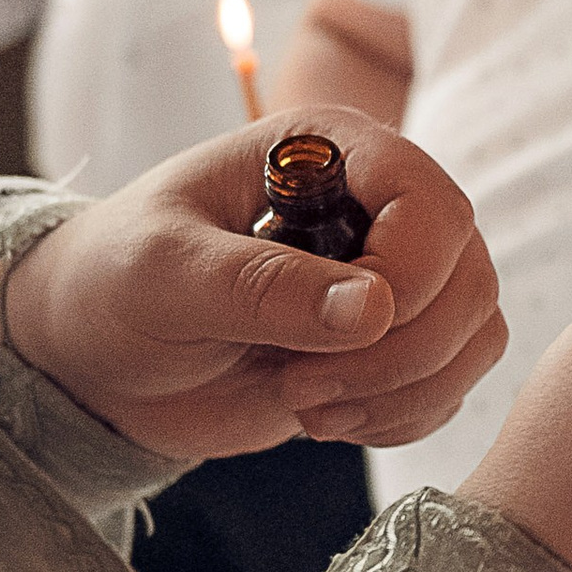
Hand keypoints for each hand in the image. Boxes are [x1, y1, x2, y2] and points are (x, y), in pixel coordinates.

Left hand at [0, 109, 503, 459]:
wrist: (95, 353)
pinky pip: (451, 384)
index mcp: (330, 151)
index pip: (432, 204)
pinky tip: (325, 420)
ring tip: (309, 406)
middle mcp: (377, 205)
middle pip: (469, 276)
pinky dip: (402, 418)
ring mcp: (393, 277)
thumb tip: (373, 308)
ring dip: (404, 391)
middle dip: (401, 353)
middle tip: (304, 388)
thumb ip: (262, 286)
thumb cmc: (114, 282)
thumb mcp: (165, 275)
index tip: (334, 334)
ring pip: (475, 333)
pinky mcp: (390, 344)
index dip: (408, 278)